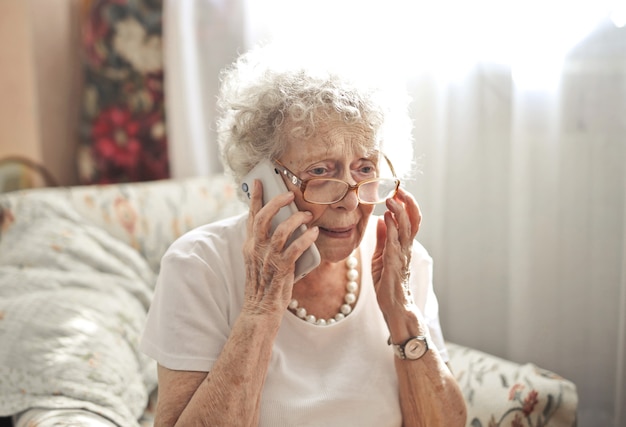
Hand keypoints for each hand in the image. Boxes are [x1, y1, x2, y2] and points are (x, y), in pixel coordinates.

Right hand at [242, 180, 318, 317]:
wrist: (260, 311)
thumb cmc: (265, 284)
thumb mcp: (260, 260)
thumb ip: (266, 242)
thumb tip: (282, 222)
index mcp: (250, 245)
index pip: (251, 216)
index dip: (254, 198)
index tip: (259, 181)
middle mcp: (256, 250)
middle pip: (263, 218)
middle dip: (276, 202)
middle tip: (288, 194)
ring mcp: (267, 260)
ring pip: (280, 232)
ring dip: (296, 220)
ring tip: (307, 215)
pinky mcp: (280, 271)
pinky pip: (294, 249)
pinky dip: (305, 238)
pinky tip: (314, 232)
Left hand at [372, 188, 420, 315]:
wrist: (394, 306)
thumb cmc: (388, 283)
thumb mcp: (382, 256)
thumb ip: (383, 238)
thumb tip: (382, 219)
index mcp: (404, 245)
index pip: (410, 220)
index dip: (406, 204)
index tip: (397, 190)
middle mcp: (406, 247)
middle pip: (413, 220)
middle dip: (407, 202)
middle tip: (398, 188)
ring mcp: (402, 254)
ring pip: (405, 228)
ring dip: (399, 211)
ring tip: (392, 197)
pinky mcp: (394, 263)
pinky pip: (394, 241)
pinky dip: (391, 227)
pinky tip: (387, 216)